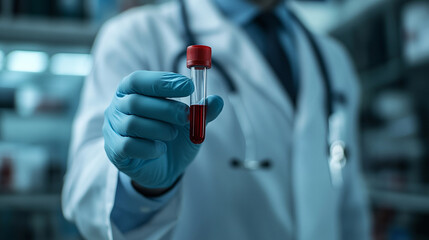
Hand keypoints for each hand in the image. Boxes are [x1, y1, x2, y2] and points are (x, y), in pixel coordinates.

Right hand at [103, 71, 222, 188]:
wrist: (163, 168)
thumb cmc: (173, 137)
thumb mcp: (191, 124)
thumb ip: (202, 112)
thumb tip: (217, 100)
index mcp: (132, 92)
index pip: (139, 80)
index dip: (162, 82)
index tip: (188, 86)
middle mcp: (117, 107)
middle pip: (135, 102)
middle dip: (166, 108)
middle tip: (186, 116)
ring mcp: (113, 129)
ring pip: (133, 124)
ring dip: (160, 129)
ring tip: (173, 134)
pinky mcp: (114, 151)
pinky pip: (129, 146)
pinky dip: (150, 147)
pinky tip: (160, 149)